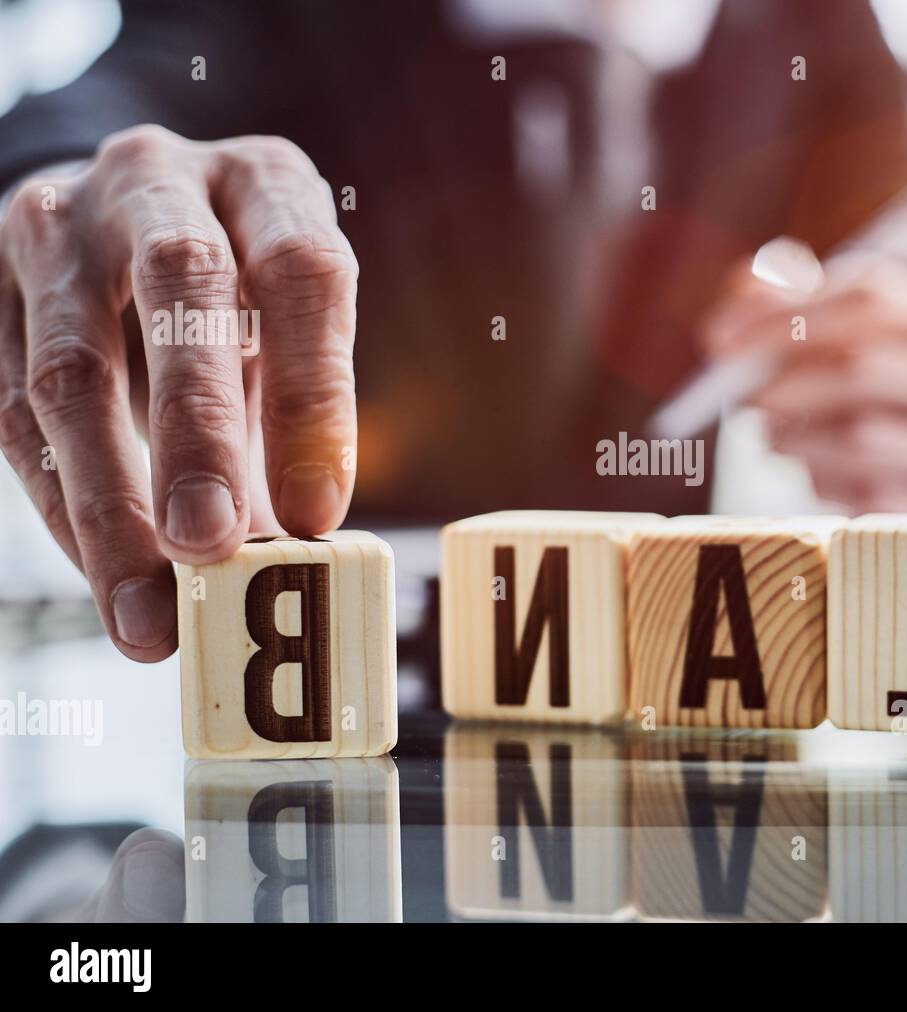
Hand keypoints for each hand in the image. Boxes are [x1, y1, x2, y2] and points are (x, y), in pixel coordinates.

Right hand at [0, 126, 357, 659]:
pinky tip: (106, 574)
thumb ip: (292, 412)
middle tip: (213, 546)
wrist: (122, 211)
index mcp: (264, 180)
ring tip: (147, 613)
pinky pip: (12, 409)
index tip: (318, 512)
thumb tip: (297, 550)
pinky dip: (65, 503)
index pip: (301, 270)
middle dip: (196, 432)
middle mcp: (158, 182)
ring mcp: (61, 227)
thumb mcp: (288, 320)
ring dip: (109, 503)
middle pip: (178, 291)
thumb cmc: (239, 286)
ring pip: (71, 365)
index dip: (312, 394)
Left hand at [700, 253, 906, 513]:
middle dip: (778, 375)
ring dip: (792, 433)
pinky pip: (862, 489)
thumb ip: (786, 301)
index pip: (867, 294)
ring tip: (768, 431)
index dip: (780, 313)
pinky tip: (805, 465)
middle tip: (732, 390)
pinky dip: (818, 475)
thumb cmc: (876, 391)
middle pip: (861, 363)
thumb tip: (744, 287)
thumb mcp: (836, 335)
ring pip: (858, 432)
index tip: (717, 337)